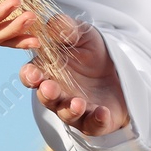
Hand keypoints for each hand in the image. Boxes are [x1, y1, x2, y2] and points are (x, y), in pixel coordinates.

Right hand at [20, 15, 129, 137]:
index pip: (31, 76)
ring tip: (77, 103)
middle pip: (46, 98)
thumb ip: (66, 28)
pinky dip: (97, 120)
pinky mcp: (95, 121)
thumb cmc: (93, 52)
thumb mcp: (83, 34)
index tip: (33, 74)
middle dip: (47, 94)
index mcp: (48, 71)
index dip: (30, 76)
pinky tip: (102, 112)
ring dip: (70, 110)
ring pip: (67, 114)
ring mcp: (75, 110)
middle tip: (50, 88)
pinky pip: (94, 125)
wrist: (121, 71)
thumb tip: (51, 24)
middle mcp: (57, 93)